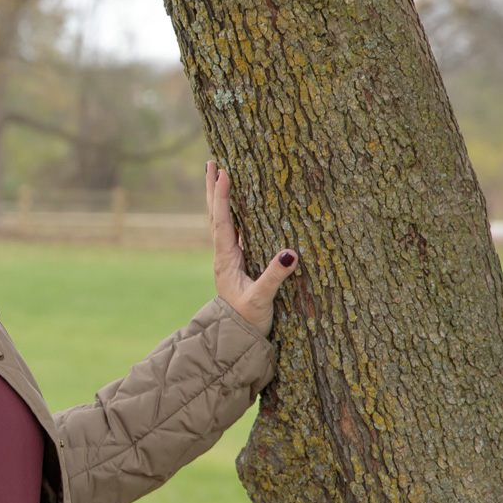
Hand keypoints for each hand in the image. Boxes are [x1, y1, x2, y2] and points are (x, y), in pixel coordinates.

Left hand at [206, 159, 296, 337]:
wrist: (235, 340)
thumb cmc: (248, 321)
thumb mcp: (262, 300)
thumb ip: (274, 277)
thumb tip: (291, 253)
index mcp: (226, 259)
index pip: (222, 221)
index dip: (223, 197)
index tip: (223, 172)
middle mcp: (223, 255)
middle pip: (215, 215)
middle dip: (213, 189)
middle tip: (212, 162)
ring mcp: (228, 258)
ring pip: (221, 221)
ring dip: (219, 198)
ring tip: (219, 175)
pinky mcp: (236, 264)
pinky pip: (231, 231)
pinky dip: (230, 213)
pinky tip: (236, 207)